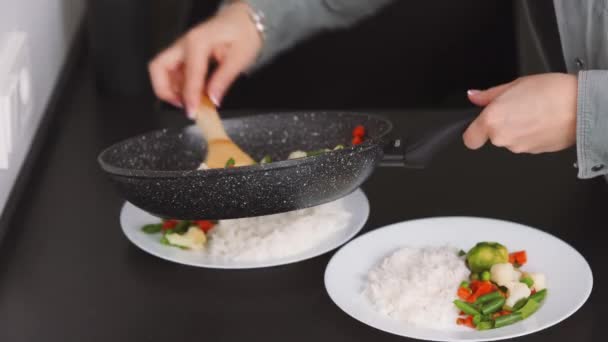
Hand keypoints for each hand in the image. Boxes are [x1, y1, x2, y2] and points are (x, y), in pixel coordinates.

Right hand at [148, 2, 262, 115]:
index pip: (189, 75)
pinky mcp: (185, 52)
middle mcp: (185, 42)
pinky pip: (173, 70)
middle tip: (181, 105)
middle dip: (164, 90)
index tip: (192, 112)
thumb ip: (224, 79)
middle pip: (158, 67)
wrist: (245, 20)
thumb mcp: (240, 58)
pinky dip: (178, 84)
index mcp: (198, 42)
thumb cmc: (244, 33)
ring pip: (163, 70)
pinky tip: (193, 93)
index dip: (190, 97)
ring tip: (190, 101)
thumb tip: (213, 99)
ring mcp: (182, 47)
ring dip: (171, 88)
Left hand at [463, 73, 577, 153]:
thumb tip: (474, 96)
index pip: (470, 138)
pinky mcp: (534, 153)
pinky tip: (542, 120)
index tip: (481, 123)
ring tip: (533, 111)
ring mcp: (519, 148)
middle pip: (492, 137)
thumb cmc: (551, 92)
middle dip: (500, 124)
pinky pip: (525, 143)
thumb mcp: (515, 84)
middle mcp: (503, 138)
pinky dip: (530, 134)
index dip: (474, 131)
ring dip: (517, 129)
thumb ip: (489, 94)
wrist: (583, 107)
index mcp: (493, 121)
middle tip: (515, 108)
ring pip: (510, 140)